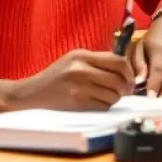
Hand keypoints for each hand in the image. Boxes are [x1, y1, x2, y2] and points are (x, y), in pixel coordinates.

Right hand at [8, 50, 133, 110]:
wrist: (31, 93)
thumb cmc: (55, 77)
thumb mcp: (74, 60)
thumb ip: (96, 62)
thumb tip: (124, 70)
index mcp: (83, 55)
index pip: (118, 61)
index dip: (129, 72)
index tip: (130, 79)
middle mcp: (82, 69)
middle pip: (118, 79)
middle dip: (126, 88)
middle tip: (125, 92)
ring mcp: (79, 87)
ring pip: (113, 95)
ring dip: (115, 99)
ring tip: (108, 97)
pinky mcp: (76, 104)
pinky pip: (102, 106)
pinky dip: (105, 106)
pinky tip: (98, 103)